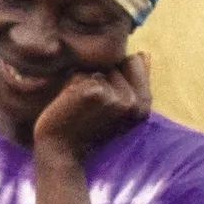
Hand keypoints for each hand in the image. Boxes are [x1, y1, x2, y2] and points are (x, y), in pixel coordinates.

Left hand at [31, 56, 152, 166]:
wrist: (59, 150)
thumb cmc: (83, 128)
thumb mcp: (113, 107)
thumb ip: (131, 81)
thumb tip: (144, 53)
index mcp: (143, 105)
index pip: (133, 60)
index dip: (112, 74)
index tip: (102, 102)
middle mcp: (134, 102)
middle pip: (116, 61)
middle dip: (99, 76)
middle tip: (89, 106)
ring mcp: (116, 97)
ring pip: (98, 67)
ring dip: (84, 81)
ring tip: (79, 106)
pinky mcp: (95, 93)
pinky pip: (81, 72)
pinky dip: (71, 84)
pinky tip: (69, 105)